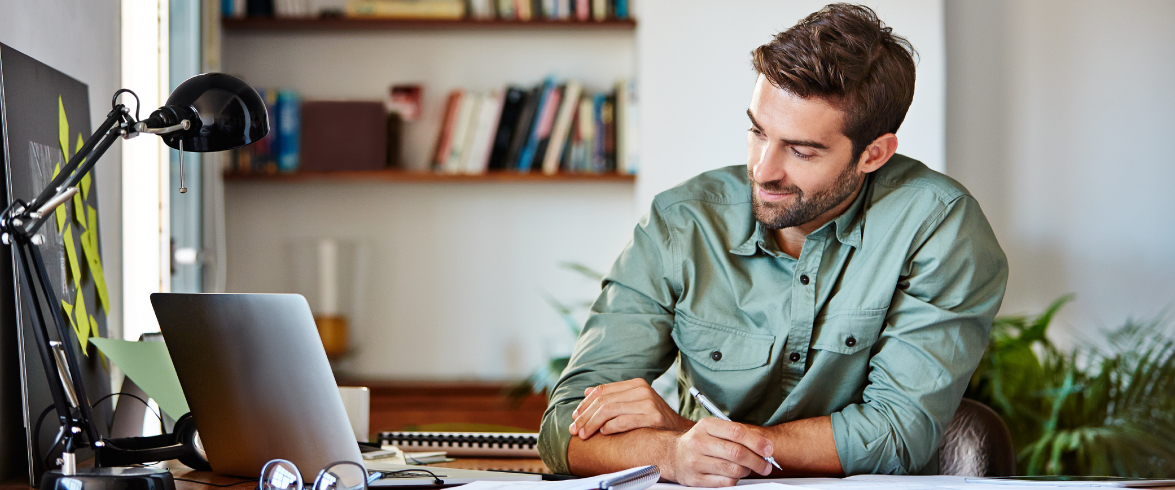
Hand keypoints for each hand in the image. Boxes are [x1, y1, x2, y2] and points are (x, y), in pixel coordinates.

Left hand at [569, 378, 692, 438]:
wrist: (679, 431)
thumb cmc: (653, 419)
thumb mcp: (633, 403)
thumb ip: (612, 396)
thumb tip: (587, 392)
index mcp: (635, 384)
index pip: (602, 391)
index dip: (585, 404)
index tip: (574, 417)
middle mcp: (642, 390)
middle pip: (604, 401)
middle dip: (585, 416)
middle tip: (575, 429)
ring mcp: (649, 403)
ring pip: (610, 410)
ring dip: (592, 424)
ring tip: (584, 434)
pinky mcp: (653, 417)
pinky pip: (624, 421)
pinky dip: (610, 427)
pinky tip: (603, 432)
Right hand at [664, 418, 774, 486]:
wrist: (672, 455)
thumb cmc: (700, 441)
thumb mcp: (714, 429)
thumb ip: (738, 433)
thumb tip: (764, 443)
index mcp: (706, 425)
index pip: (737, 432)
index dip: (757, 442)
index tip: (769, 449)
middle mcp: (699, 442)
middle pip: (736, 453)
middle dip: (757, 461)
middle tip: (767, 465)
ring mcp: (696, 461)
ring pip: (733, 470)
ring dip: (747, 471)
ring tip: (749, 469)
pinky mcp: (695, 479)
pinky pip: (725, 482)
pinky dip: (735, 479)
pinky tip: (735, 474)